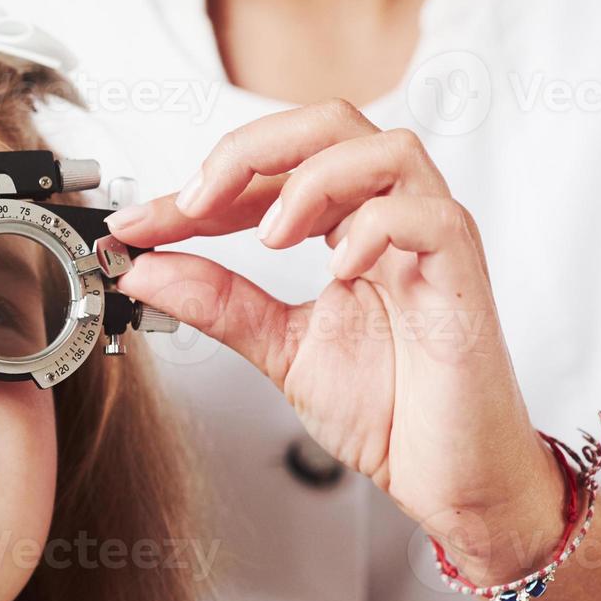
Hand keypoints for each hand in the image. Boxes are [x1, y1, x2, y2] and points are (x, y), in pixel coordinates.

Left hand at [106, 100, 564, 582]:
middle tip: (193, 205)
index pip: (270, 172)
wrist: (448, 476)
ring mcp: (432, 241)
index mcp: (346, 226)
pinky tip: (338, 269)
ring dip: (312, 180)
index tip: (135, 224)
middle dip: (249, 151)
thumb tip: (143, 268)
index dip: (197, 189)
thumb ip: (216, 303)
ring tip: (269, 237)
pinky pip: (431, 216)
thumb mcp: (278, 347)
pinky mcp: (464, 276)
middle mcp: (391, 218)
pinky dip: (375, 228)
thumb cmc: (390, 408)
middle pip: (329, 123)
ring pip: (386, 148)